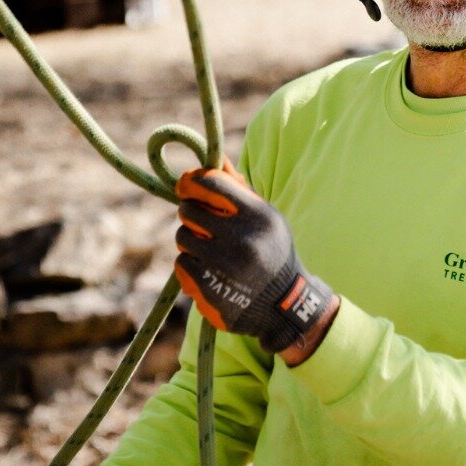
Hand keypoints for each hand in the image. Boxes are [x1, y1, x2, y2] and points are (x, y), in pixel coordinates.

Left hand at [175, 167, 336, 353]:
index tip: (186, 184)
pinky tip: (210, 271)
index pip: (210, 183)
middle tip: (204, 223)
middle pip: (189, 210)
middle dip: (192, 214)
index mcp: (258, 216)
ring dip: (191, 241)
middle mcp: (241, 239)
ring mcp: (223, 267)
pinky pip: (181, 264)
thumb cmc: (273, 252)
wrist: (284, 306)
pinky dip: (191, 265)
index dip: (191, 180)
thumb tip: (215, 158)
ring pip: (182, 238)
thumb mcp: (267, 218)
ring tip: (211, 249)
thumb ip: (239, 189)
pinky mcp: (208, 290)